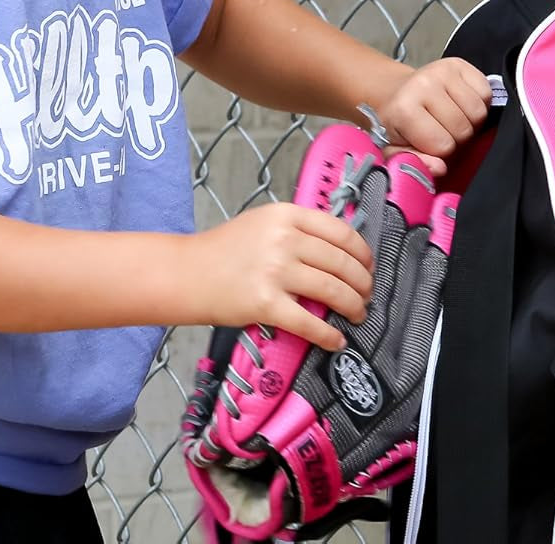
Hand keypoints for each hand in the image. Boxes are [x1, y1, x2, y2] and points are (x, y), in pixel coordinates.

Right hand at [189, 203, 373, 351]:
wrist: (187, 273)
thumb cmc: (224, 250)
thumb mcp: (263, 223)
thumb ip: (298, 229)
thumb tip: (337, 248)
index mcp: (287, 215)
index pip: (341, 232)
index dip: (362, 253)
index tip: (368, 265)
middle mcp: (285, 239)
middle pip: (342, 263)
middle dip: (362, 283)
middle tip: (365, 295)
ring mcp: (276, 271)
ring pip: (333, 290)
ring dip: (353, 306)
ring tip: (356, 314)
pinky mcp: (266, 303)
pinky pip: (310, 322)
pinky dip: (329, 335)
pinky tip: (336, 340)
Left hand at [371, 57, 491, 175]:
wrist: (396, 92)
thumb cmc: (399, 124)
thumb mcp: (397, 150)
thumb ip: (416, 163)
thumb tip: (440, 168)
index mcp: (404, 109)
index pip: (444, 145)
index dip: (442, 150)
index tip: (431, 142)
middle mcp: (423, 84)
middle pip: (464, 128)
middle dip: (457, 136)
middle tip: (443, 130)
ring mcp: (442, 71)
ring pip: (479, 112)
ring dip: (470, 121)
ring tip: (453, 117)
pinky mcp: (459, 63)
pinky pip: (486, 92)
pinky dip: (480, 102)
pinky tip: (461, 103)